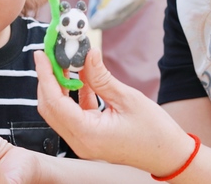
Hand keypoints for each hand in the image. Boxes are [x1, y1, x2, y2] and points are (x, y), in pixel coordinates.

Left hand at [35, 49, 192, 175]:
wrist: (169, 155)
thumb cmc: (154, 131)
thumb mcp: (127, 99)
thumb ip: (102, 77)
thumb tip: (88, 53)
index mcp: (87, 134)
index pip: (54, 102)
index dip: (45, 75)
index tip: (41, 54)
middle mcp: (80, 141)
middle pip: (50, 107)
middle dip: (48, 79)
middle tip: (51, 54)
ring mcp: (83, 142)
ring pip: (59, 111)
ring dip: (59, 86)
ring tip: (64, 61)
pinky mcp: (90, 138)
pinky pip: (73, 114)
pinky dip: (74, 95)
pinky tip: (83, 77)